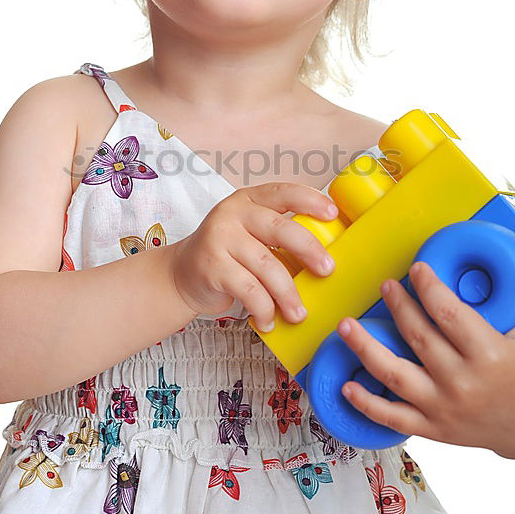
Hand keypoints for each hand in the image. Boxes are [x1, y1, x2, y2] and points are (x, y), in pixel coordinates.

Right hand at [170, 182, 337, 329]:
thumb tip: (326, 255)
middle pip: (281, 229)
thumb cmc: (227, 255)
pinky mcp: (212, 265)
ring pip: (267, 266)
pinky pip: (249, 290)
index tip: (332, 214)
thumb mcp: (249, 232)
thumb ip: (278, 233)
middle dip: (309, 250)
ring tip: (298, 314)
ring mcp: (220, 238)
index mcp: (249, 199)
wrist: (181, 275)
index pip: (284, 192)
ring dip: (288, 294)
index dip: (310, 200)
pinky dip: (264, 309)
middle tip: (328, 270)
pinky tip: (268, 321)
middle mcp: (233, 214)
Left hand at [337, 252, 514, 458]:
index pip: (449, 313)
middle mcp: (462, 382)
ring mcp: (443, 407)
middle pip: (417, 337)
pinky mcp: (433, 428)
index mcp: (489, 355)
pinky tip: (347, 385)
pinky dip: (367, 404)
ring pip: (394, 375)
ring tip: (345, 325)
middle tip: (386, 285)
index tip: (417, 269)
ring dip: (365, 348)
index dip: (428, 287)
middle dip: (397, 306)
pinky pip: (393, 417)